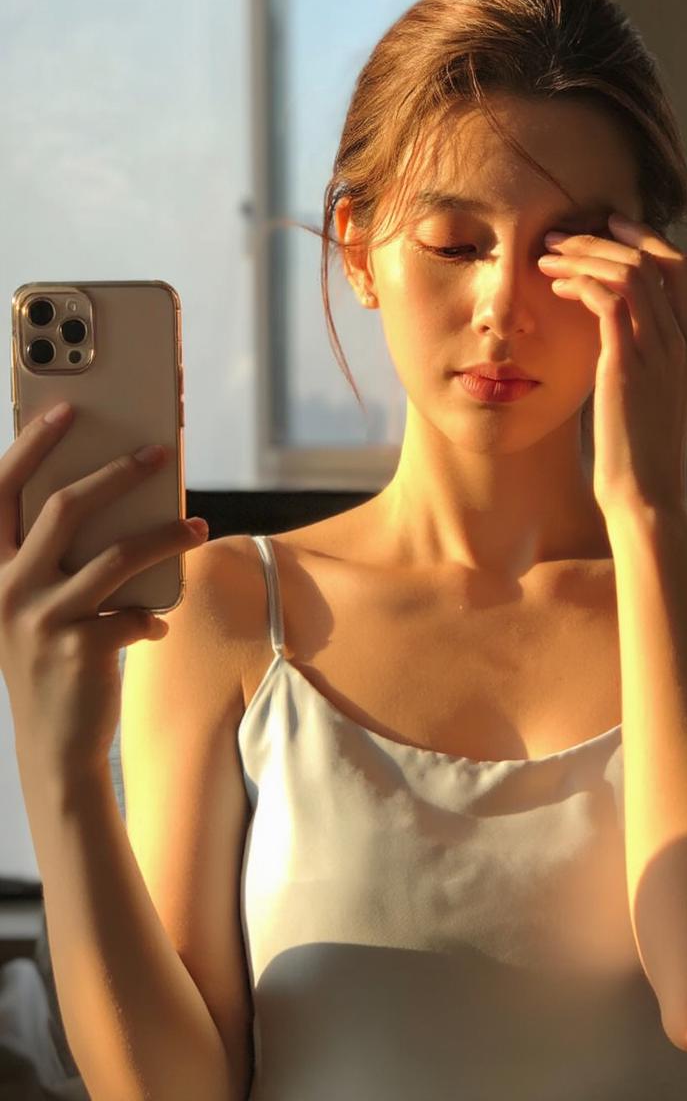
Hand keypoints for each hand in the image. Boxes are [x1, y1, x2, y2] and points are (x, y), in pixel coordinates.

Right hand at [0, 405, 208, 780]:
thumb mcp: (38, 606)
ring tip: (198, 529)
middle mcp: (5, 588)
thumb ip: (57, 560)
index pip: (0, 491)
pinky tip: (156, 626)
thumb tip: (119, 503)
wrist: (53, 745)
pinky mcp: (79, 647)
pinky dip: (154, 616)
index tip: (64, 410)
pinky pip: (135, 612)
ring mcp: (40, 618)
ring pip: (117, 554)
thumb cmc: (51, 659)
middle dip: (117, 472)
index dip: (30, 445)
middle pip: (65, 507)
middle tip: (157, 452)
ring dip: (165, 537)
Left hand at [538, 211, 686, 518]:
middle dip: (606, 237)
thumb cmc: (636, 455)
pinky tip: (556, 288)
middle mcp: (680, 342)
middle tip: (563, 234)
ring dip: (584, 255)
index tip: (607, 227)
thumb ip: (633, 361)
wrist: (645, 495)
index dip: (644, 239)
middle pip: (654, 259)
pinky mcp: (627, 365)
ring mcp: (658, 352)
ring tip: (547, 256)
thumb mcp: (643, 398)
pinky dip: (580, 283)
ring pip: (630, 272)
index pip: (680, 269)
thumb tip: (603, 340)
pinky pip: (608, 301)